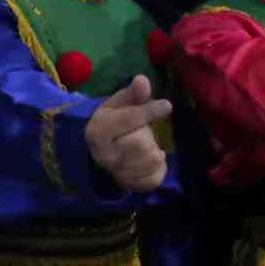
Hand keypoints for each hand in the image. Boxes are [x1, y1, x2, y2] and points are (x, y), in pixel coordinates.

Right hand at [84, 75, 170, 191]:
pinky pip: (155, 178)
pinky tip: (149, 162)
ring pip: (151, 160)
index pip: (127, 120)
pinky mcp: (131, 186)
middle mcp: (104, 155)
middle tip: (141, 133)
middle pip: (141, 143)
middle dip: (148, 135)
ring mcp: (117, 173)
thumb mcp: (119, 105)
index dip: (149, 111)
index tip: (167, 105)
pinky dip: (159, 168)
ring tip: (145, 147)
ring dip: (155, 151)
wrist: (102, 155)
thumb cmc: (114, 125)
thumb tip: (143, 79)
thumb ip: (132, 94)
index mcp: (97, 130)